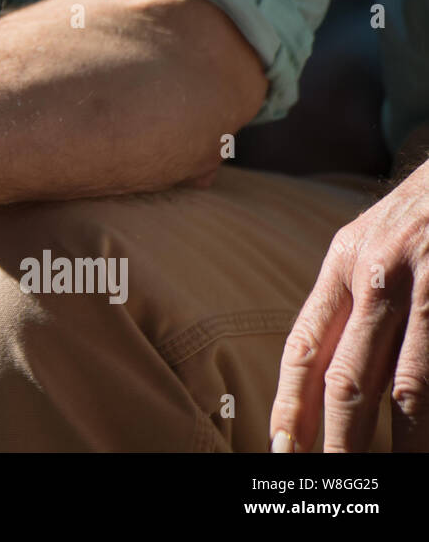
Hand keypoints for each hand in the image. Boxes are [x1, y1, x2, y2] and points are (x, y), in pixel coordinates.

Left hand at [270, 161, 428, 450]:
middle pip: (351, 378)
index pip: (305, 348)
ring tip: (398, 478)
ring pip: (411, 387)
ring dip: (405, 443)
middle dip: (340, 440)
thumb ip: (345, 301)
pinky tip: (426, 442)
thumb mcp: (369, 242)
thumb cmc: (419, 213)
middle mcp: (380, 277)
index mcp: (344, 264)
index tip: (283, 450)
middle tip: (335, 483)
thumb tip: (318, 373)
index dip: (291, 405)